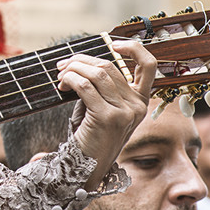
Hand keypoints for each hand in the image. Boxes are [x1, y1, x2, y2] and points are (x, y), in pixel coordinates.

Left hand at [57, 38, 155, 187]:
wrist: (87, 167)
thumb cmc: (91, 135)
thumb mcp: (101, 106)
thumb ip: (100, 86)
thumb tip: (80, 60)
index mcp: (140, 101)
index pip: (148, 66)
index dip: (134, 48)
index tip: (112, 42)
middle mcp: (137, 105)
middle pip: (109, 65)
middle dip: (80, 60)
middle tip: (62, 66)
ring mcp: (125, 112)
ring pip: (96, 73)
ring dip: (72, 68)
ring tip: (60, 75)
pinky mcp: (108, 118)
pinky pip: (85, 86)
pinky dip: (70, 79)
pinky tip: (62, 85)